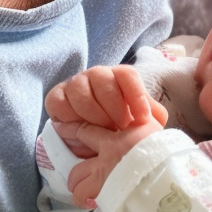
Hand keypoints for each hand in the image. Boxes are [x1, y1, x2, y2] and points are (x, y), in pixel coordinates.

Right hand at [46, 65, 166, 157]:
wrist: (90, 136)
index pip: (128, 75)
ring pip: (81, 92)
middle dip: (114, 108)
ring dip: (93, 115)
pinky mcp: (56, 98)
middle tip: (120, 128)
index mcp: (119, 76)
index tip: (142, 119)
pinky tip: (79, 131)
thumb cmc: (117, 123)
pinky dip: (70, 117)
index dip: (136, 96)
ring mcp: (75, 84)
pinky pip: (60, 103)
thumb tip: (155, 119)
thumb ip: (150, 116)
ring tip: (102, 133)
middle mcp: (97, 75)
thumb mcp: (138, 120)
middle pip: (103, 80)